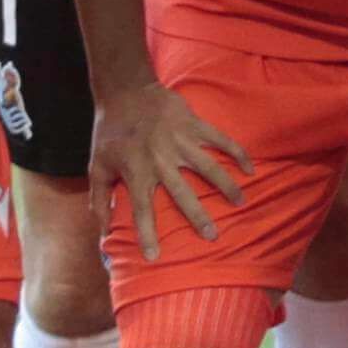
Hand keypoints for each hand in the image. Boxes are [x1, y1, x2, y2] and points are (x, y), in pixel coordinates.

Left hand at [87, 78, 249, 257]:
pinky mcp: (194, 124)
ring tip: (240, 202)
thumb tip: (103, 230)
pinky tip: (250, 169)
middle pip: (183, 193)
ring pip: (209, 167)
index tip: (155, 256)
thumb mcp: (97, 166)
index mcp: (136, 171)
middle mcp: (160, 159)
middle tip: (212, 236)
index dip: (147, 234)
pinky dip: (237, 152)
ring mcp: (180, 140)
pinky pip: (220, 140)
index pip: (141, 209)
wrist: (125, 91)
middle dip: (198, 216)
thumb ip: (100, 199)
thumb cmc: (110, 133)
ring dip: (226, 186)